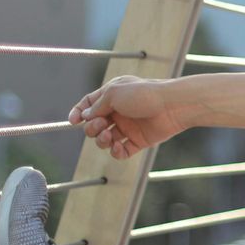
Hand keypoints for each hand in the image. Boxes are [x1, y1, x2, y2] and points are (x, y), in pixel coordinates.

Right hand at [69, 76, 188, 160]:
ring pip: (105, 139)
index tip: (72, 121)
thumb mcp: (114, 93)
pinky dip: (116, 152)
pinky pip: (121, 151)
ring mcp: (128, 127)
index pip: (89, 105)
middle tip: (100, 125)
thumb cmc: (144, 94)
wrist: (172, 106)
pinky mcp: (138, 141)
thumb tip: (85, 116)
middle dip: (91, 128)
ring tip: (108, 137)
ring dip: (101, 141)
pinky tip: (118, 147)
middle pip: (94, 124)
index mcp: (112, 96)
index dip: (78, 113)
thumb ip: (97, 105)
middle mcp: (119, 112)